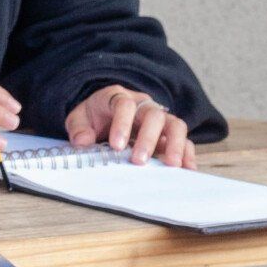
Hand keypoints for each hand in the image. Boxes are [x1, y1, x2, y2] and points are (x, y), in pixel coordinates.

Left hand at [66, 84, 196, 167]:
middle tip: (139, 161)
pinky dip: (188, 153)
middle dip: (148, 138)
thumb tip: (82, 142)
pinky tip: (187, 169)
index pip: (124, 105)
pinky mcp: (169, 134)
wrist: (105, 112)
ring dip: (176, 145)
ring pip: (175, 125)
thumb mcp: (79, 118)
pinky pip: (185, 139)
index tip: (116, 146)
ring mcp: (159, 119)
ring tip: (172, 165)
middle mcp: (143, 105)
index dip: (122, 124)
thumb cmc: (94, 116)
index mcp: (118, 98)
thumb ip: (78, 128)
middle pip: (154, 115)